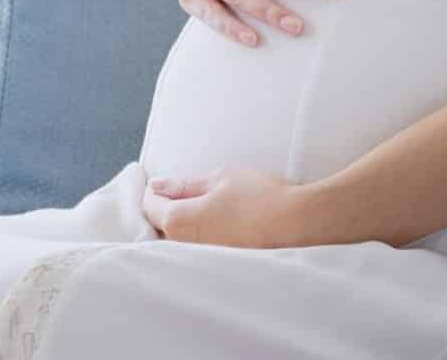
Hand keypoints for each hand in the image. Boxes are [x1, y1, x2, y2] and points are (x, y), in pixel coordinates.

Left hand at [141, 167, 323, 248]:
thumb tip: (156, 186)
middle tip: (179, 194)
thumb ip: (183, 185)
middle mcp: (184, 247)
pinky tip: (216, 227)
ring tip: (200, 210)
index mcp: (179, 221)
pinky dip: (197, 240)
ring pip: (177, 243)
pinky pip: (196, 252)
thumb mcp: (219, 178)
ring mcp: (201, 261)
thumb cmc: (259, 196)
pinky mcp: (217, 268)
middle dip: (163, 211)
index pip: (150, 206)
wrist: (296, 224)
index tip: (161, 183)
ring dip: (180, 227)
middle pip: (160, 228)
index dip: (153, 191)